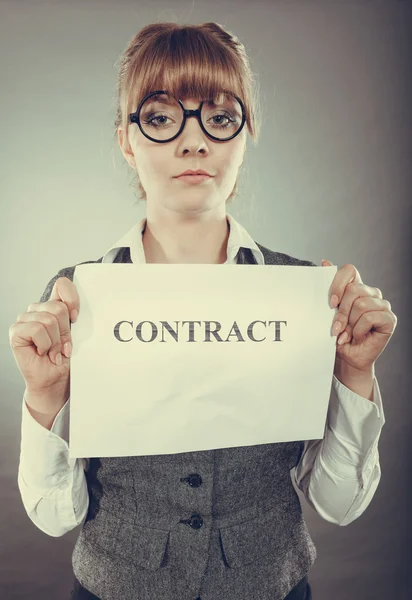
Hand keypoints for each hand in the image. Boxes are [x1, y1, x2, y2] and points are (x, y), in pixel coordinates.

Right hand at [9, 276, 79, 414]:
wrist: (54, 380)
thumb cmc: (64, 357)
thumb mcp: (75, 334)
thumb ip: (73, 317)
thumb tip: (77, 309)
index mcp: (52, 306)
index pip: (62, 285)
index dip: (72, 299)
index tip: (76, 318)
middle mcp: (37, 309)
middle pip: (58, 308)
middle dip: (65, 331)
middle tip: (63, 346)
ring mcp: (25, 319)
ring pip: (49, 320)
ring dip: (55, 341)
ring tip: (53, 351)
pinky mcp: (16, 331)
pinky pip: (36, 329)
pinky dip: (44, 344)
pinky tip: (43, 352)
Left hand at [322, 260, 396, 374]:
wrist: (346, 357)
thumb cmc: (337, 334)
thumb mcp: (328, 311)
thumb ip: (329, 288)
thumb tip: (324, 261)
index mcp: (356, 287)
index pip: (349, 270)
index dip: (338, 283)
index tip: (330, 303)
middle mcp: (371, 293)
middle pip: (354, 289)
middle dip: (341, 312)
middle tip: (336, 327)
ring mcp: (382, 305)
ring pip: (361, 304)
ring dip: (349, 323)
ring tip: (347, 334)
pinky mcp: (389, 318)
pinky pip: (369, 317)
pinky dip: (359, 330)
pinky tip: (358, 337)